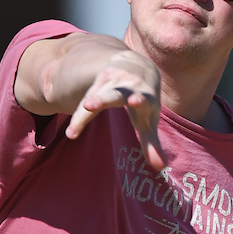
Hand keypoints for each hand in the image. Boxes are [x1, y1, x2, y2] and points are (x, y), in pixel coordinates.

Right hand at [65, 50, 166, 170]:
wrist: (137, 66)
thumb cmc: (144, 100)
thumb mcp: (150, 119)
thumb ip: (152, 144)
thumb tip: (160, 167)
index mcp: (145, 96)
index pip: (142, 98)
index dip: (139, 100)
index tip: (134, 101)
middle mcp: (127, 86)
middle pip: (113, 94)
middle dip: (101, 99)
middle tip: (89, 105)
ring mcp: (111, 82)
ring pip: (93, 101)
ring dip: (82, 115)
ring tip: (72, 133)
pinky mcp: (98, 82)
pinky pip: (86, 103)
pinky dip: (79, 118)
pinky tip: (72, 134)